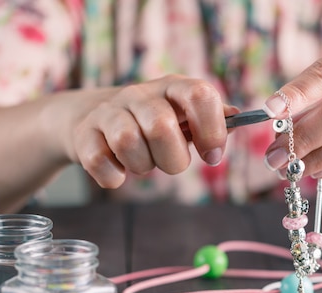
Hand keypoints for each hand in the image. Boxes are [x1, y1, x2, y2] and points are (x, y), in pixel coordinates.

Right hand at [52, 74, 236, 187]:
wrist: (91, 117)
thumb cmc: (150, 121)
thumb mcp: (183, 114)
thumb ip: (212, 117)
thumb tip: (238, 116)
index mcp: (173, 87)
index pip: (199, 95)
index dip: (211, 129)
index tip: (211, 156)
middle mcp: (140, 94)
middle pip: (161, 126)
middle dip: (173, 159)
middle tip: (170, 162)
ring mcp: (109, 112)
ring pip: (128, 143)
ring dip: (142, 166)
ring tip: (142, 162)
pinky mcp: (84, 134)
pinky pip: (100, 162)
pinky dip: (113, 176)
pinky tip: (118, 170)